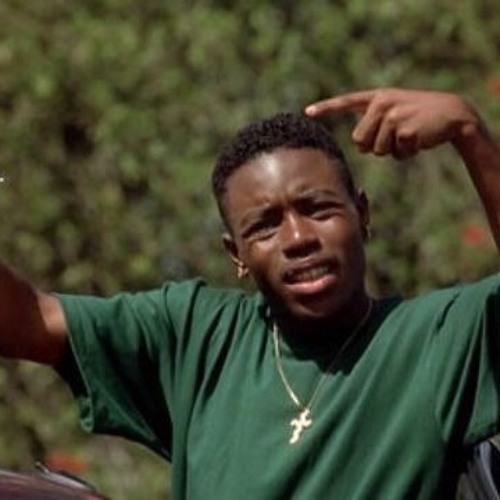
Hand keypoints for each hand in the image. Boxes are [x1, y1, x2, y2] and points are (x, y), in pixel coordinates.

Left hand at [305, 88, 481, 159]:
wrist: (452, 114)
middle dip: (373, 146)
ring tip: (408, 135)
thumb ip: (373, 125)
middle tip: (394, 136)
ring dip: (392, 151)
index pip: (347, 102)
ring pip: (376, 150)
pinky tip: (418, 140)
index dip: (326, 108)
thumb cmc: (419, 118)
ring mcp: (393, 115)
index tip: (308, 112)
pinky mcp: (404, 129)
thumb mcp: (394, 115)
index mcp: (377, 98)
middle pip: (359, 141)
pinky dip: (406, 153)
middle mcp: (381, 103)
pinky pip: (395, 154)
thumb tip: (359, 146)